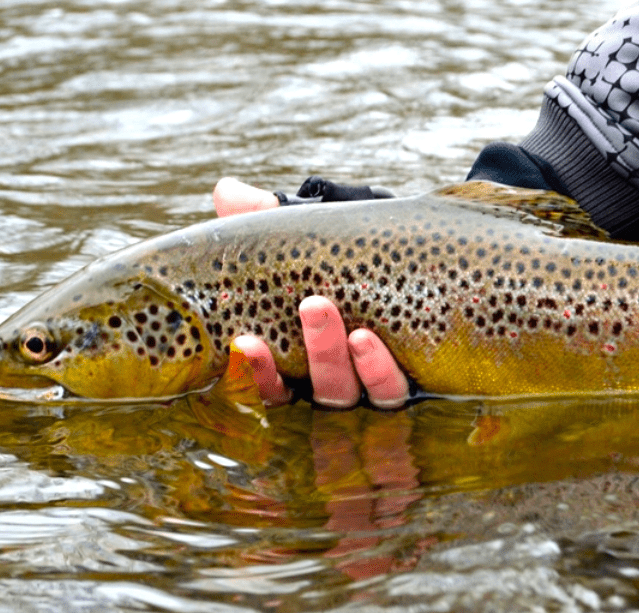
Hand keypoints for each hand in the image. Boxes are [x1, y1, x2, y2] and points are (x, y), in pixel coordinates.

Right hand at [214, 178, 409, 408]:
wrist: (411, 247)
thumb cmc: (349, 246)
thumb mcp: (309, 230)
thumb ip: (266, 218)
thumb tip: (227, 192)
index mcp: (298, 356)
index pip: (268, 383)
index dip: (253, 372)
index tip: (244, 340)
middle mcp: (331, 379)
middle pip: (309, 388)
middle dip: (311, 351)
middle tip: (311, 305)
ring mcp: (368, 385)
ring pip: (346, 393)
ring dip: (334, 358)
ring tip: (342, 321)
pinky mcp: (409, 381)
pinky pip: (390, 391)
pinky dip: (376, 371)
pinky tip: (367, 340)